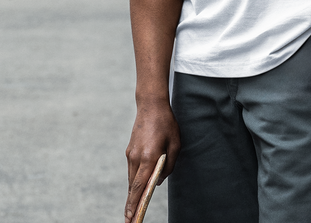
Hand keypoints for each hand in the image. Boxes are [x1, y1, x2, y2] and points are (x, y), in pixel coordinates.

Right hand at [125, 100, 180, 221]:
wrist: (151, 105)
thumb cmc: (166, 124)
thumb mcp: (175, 144)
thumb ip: (168, 165)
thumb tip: (157, 181)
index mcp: (149, 157)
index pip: (139, 187)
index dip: (135, 204)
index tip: (131, 219)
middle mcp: (136, 158)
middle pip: (132, 187)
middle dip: (130, 205)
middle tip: (130, 221)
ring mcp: (131, 154)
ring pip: (131, 179)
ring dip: (132, 194)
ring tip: (133, 210)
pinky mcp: (130, 150)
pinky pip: (132, 170)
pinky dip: (133, 181)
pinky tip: (136, 188)